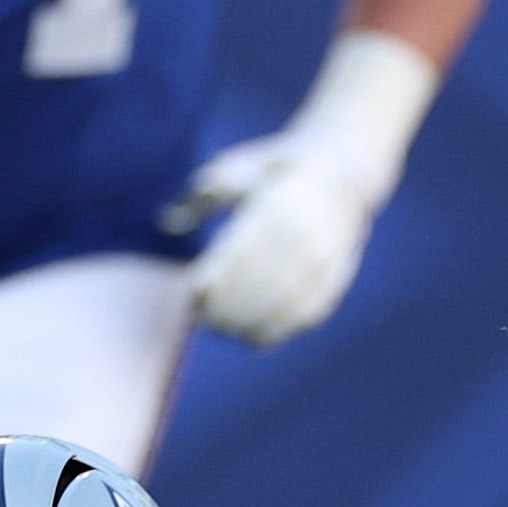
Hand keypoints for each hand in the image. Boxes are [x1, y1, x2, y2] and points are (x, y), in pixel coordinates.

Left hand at [164, 28, 436, 345]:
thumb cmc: (274, 171)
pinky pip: (304, 314)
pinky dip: (277, 330)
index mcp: (277, 203)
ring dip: (249, 323)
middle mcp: (305, 232)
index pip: (241, 253)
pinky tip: (252, 337)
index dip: (215, 281)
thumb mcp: (237, 169)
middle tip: (202, 320)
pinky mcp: (335, 279)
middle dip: (228, 308)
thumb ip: (201, 197)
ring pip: (281, 303)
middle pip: (260, 283)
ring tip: (223, 329)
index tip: (192, 295)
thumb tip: (165, 223)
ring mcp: (324, 258)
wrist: (342, 173)